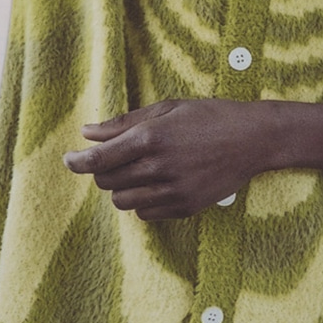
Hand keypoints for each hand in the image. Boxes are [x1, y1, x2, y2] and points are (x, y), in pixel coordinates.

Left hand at [63, 98, 271, 218]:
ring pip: (123, 201)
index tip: (69, 160)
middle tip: (114, 158)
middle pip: (107, 181)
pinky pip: (146, 214)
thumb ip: (124, 123)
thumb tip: (87, 132)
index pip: (99, 159)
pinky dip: (143, 201)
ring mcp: (173, 191)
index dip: (77, 162)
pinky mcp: (185, 208)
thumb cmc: (209, 116)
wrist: (253, 139)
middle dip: (103, 170)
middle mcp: (159, 167)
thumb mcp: (167, 109)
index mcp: (151, 137)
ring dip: (122, 187)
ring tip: (137, 171)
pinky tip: (156, 183)